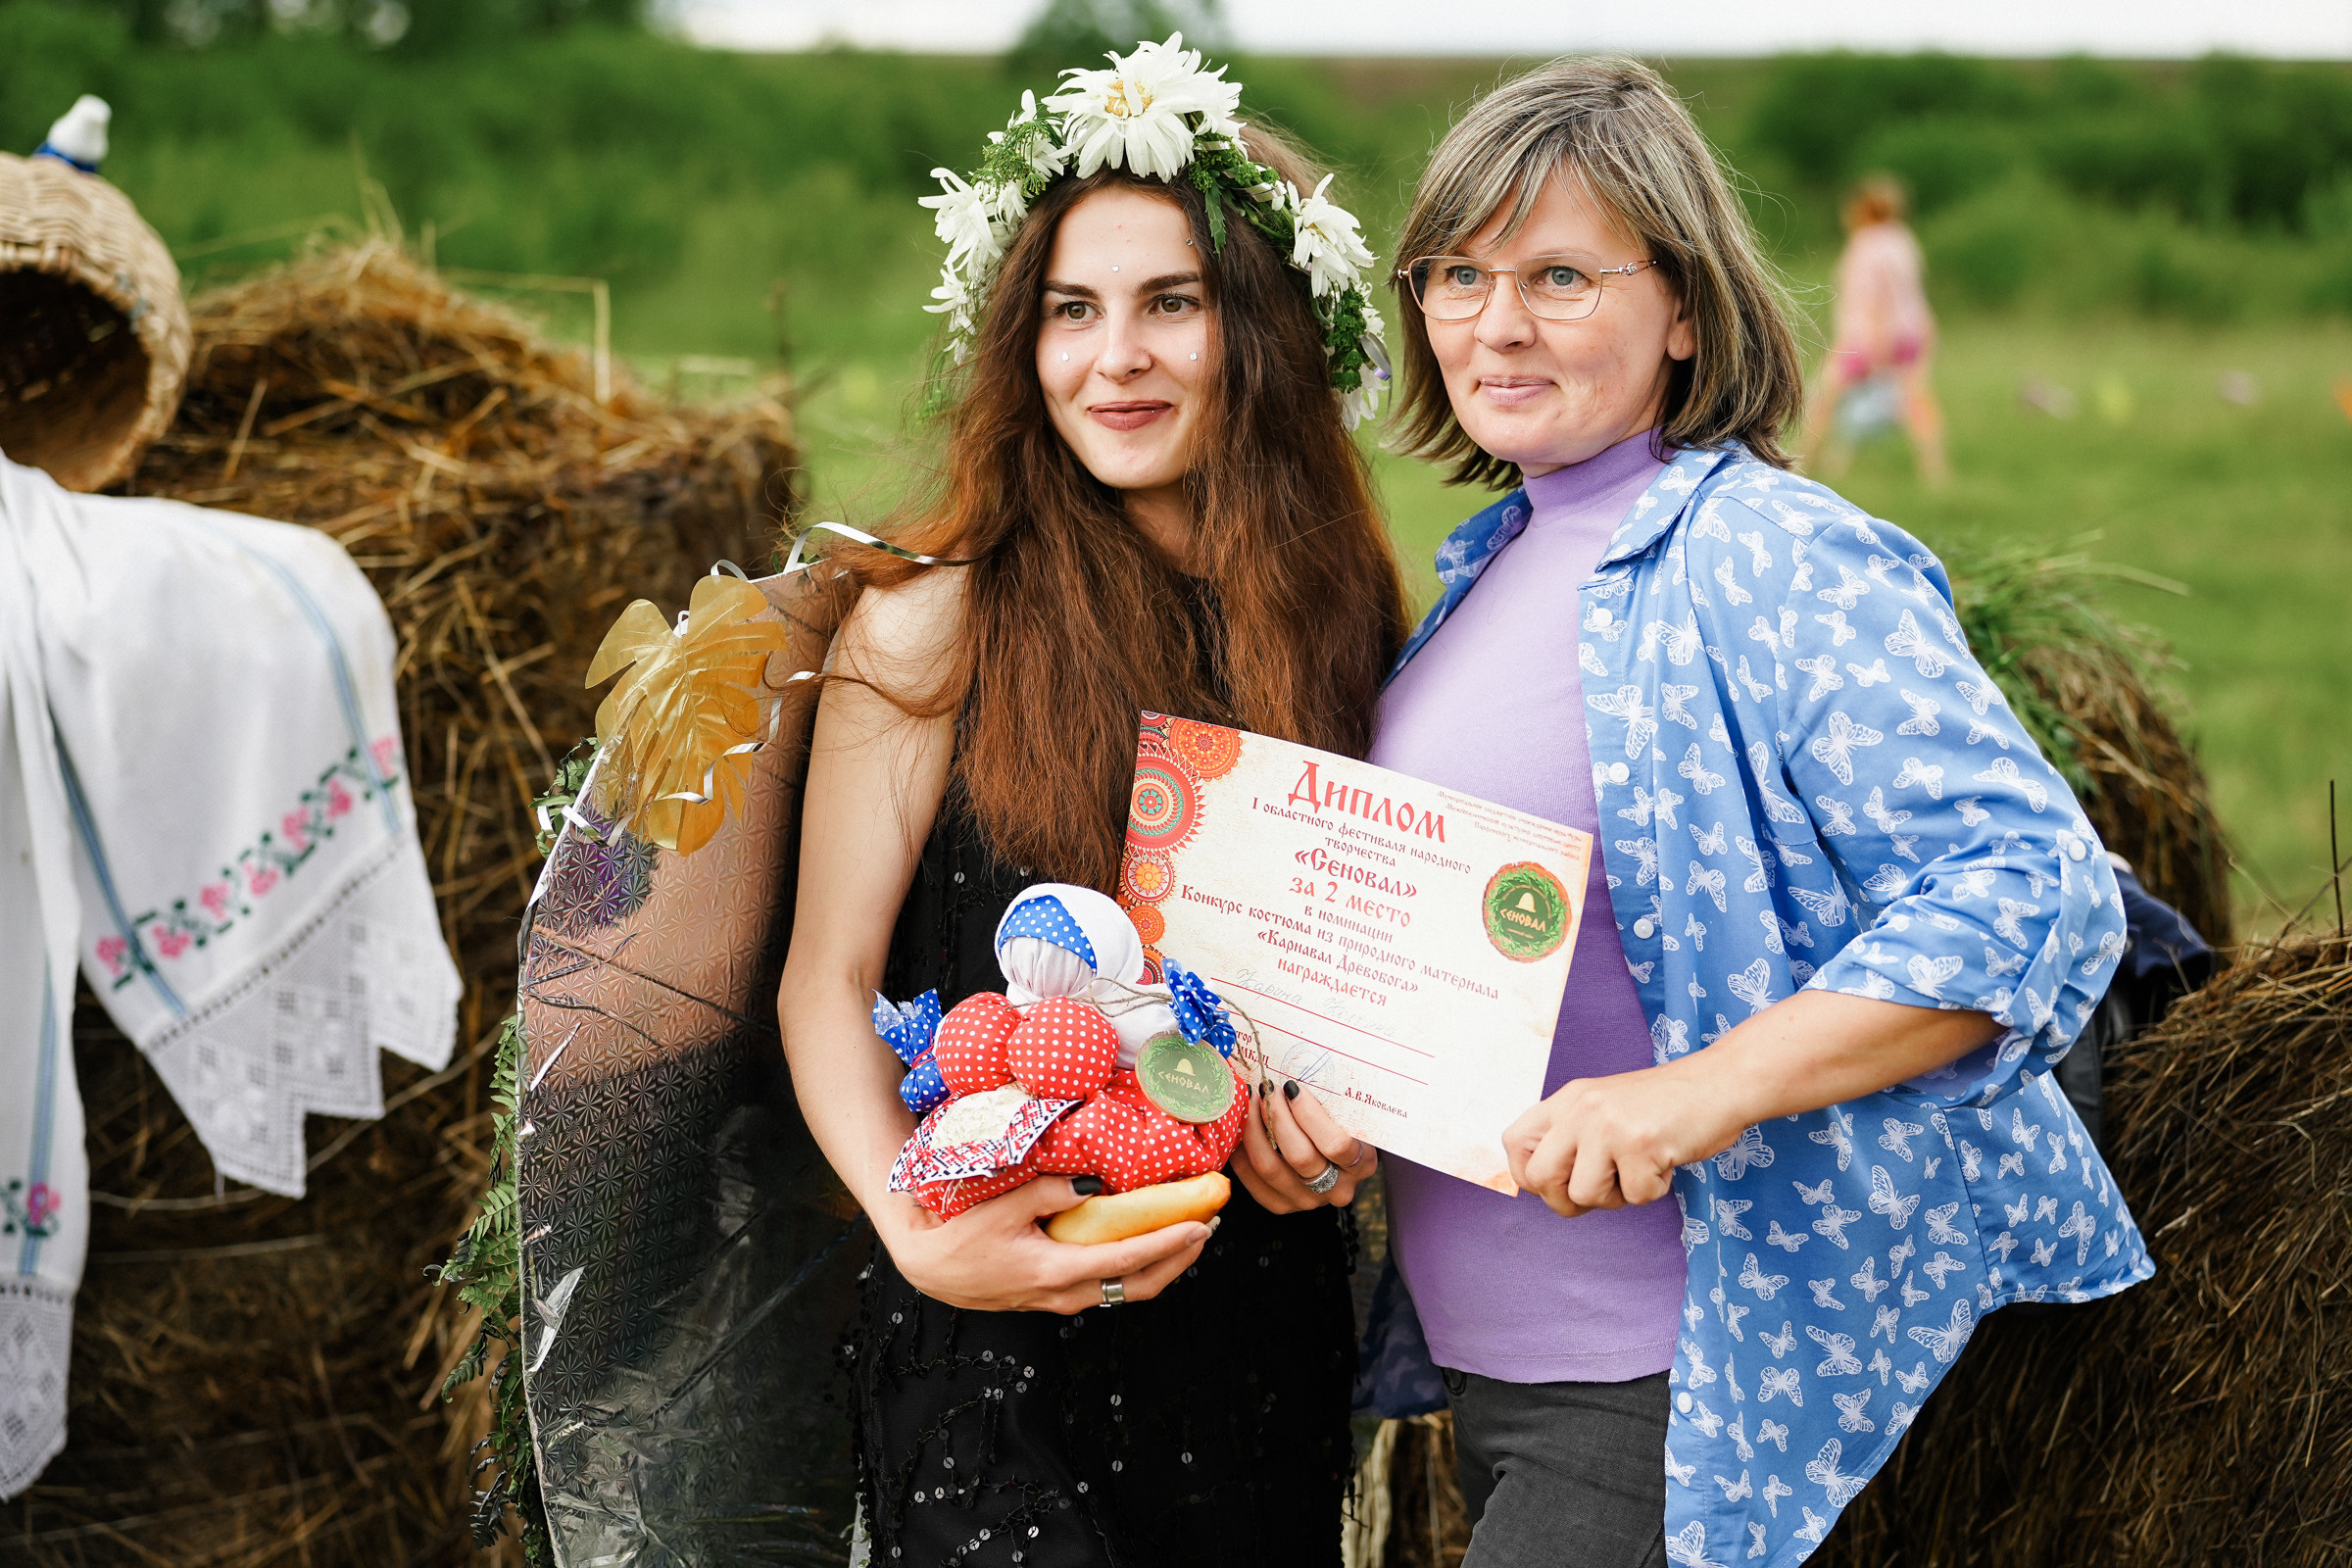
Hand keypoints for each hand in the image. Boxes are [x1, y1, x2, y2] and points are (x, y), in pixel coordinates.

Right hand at [880, 1175, 1210, 1313]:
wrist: (929, 1267)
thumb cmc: (960, 1234)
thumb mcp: (1003, 1205)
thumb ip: (1051, 1192)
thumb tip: (1095, 1183)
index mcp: (1056, 1271)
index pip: (1128, 1259)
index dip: (1170, 1243)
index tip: (1201, 1224)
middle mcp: (1066, 1295)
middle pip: (1141, 1286)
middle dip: (1182, 1259)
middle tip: (1209, 1225)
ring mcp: (1061, 1301)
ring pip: (1127, 1291)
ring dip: (1163, 1265)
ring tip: (1188, 1232)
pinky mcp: (1056, 1297)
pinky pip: (1109, 1287)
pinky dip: (1137, 1267)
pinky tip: (1144, 1242)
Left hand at [1233, 1077, 1376, 1213]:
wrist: (1335, 1157)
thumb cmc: (1341, 1122)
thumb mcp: (1347, 1112)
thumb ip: (1331, 1098)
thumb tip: (1292, 1073)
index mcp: (1363, 1163)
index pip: (1336, 1143)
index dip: (1309, 1113)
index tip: (1291, 1086)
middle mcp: (1338, 1189)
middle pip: (1301, 1156)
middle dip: (1277, 1117)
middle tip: (1266, 1089)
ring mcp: (1308, 1201)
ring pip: (1271, 1167)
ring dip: (1255, 1130)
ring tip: (1250, 1102)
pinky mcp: (1282, 1205)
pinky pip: (1254, 1181)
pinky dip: (1242, 1152)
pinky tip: (1241, 1128)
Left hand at [1502, 1063, 1746, 1218]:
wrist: (1720, 1083)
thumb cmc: (1666, 1105)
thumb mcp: (1605, 1107)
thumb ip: (1573, 1136)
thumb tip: (1543, 1186)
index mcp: (1568, 1099)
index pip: (1513, 1143)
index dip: (1528, 1176)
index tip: (1557, 1185)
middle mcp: (1581, 1109)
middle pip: (1540, 1177)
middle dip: (1565, 1201)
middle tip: (1599, 1192)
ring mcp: (1608, 1125)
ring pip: (1585, 1194)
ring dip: (1617, 1197)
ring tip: (1640, 1170)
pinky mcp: (1640, 1144)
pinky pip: (1635, 1197)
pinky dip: (1655, 1190)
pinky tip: (1665, 1163)